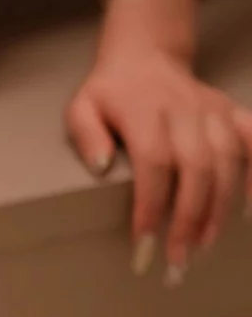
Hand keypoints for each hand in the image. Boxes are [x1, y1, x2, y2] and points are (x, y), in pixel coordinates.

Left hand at [66, 0, 251, 283]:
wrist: (144, 55)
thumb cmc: (110, 93)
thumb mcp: (82, 107)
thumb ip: (86, 134)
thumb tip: (102, 166)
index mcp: (146, 110)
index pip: (154, 163)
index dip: (151, 206)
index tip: (143, 245)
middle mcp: (185, 110)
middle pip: (195, 168)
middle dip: (188, 219)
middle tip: (177, 261)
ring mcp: (212, 111)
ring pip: (227, 161)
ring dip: (218, 208)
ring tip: (202, 248)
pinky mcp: (231, 112)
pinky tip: (250, 211)